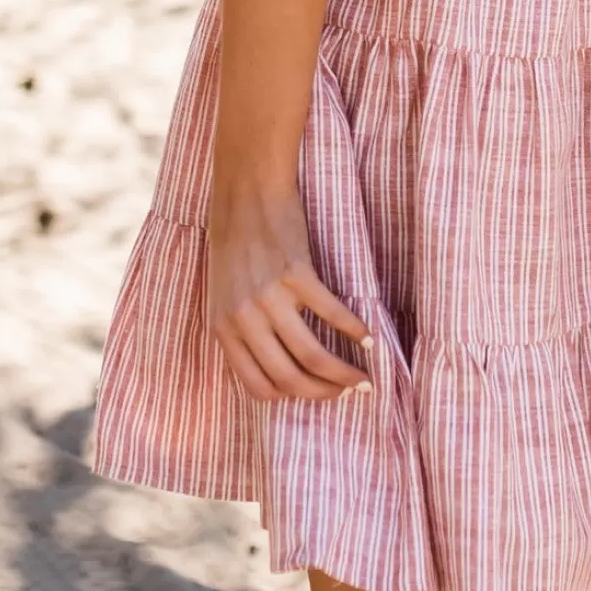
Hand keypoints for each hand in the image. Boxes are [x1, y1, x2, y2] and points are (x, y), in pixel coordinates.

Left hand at [207, 182, 371, 403]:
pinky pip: (332, 315)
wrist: (244, 192)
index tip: (312, 392)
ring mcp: (270, 298)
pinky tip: (368, 336)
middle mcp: (243, 319)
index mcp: (222, 329)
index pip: (258, 388)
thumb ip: (241, 331)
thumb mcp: (224, 294)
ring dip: (345, 374)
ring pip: (314, 357)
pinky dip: (355, 331)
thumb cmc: (234, 243)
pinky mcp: (296, 274)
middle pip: (291, 379)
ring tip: (365, 377)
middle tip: (348, 392)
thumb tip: (275, 366)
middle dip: (325, 393)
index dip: (291, 398)